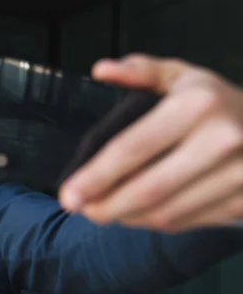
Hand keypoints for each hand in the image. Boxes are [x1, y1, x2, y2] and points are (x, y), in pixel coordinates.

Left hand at [58, 54, 242, 231]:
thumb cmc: (214, 100)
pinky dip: (156, 223)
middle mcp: (221, 140)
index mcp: (197, 104)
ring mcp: (240, 175)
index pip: (133, 147)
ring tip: (104, 212)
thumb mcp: (181, 75)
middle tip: (81, 210)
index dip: (95, 176)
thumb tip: (100, 70)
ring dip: (127, 218)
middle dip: (106, 206)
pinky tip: (138, 214)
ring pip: (167, 213)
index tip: (67, 195)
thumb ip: (140, 71)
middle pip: (148, 189)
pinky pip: (188, 222)